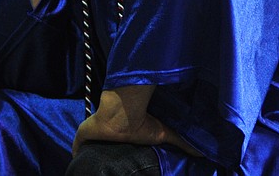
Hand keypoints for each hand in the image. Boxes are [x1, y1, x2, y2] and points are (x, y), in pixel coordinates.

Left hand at [71, 87, 200, 158]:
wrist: (121, 115)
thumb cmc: (141, 122)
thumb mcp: (163, 135)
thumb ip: (181, 142)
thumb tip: (202, 153)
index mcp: (125, 132)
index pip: (121, 141)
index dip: (122, 148)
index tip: (125, 155)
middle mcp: (109, 131)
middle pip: (105, 143)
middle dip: (107, 151)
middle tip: (112, 162)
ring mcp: (95, 132)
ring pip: (91, 145)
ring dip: (92, 152)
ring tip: (96, 163)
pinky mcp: (83, 134)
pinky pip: (76, 145)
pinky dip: (76, 152)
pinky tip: (77, 160)